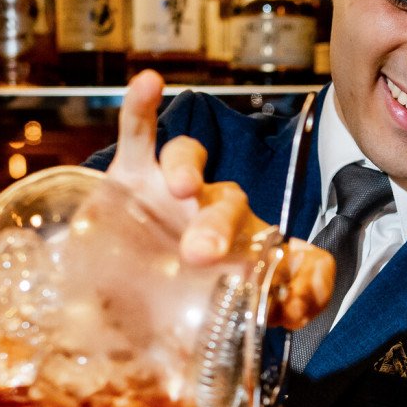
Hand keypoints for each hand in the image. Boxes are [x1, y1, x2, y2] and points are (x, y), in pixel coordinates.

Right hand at [108, 70, 334, 329]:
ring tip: (177, 186)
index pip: (286, 249)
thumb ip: (272, 314)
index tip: (294, 301)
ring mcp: (170, 192)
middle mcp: (212, 214)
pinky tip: (149, 83)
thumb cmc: (168, 309)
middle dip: (217, 225)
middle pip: (226, 203)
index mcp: (245, 251)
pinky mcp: (129, 177)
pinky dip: (142, 107)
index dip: (300, 270)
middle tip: (201, 253)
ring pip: (187, 162)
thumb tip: (303, 304)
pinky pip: (139, 133)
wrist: (104, 306)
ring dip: (187, 165)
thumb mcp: (218, 324)